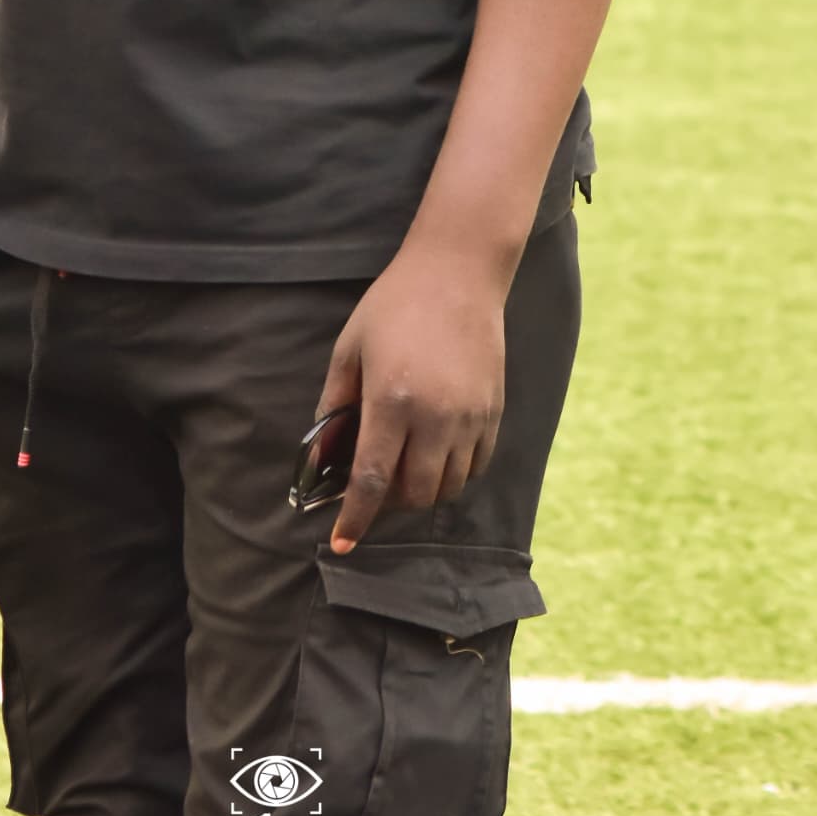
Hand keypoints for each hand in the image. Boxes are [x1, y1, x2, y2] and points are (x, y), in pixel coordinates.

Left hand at [316, 244, 506, 553]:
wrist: (458, 272)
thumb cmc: (395, 304)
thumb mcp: (351, 347)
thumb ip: (336, 404)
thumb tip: (323, 454)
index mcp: (392, 401)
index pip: (371, 481)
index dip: (355, 519)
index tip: (341, 543)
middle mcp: (436, 418)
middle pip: (414, 494)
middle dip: (389, 504)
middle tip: (372, 488)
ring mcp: (470, 417)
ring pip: (448, 486)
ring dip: (422, 489)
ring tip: (404, 466)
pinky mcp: (494, 411)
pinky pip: (476, 465)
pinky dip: (454, 471)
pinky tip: (436, 451)